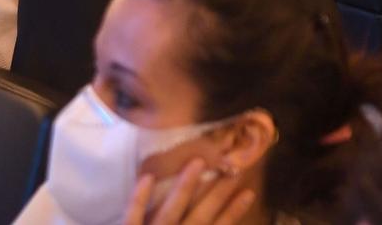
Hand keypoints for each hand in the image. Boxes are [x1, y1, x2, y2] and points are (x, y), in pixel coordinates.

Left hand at [125, 159, 255, 224]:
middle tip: (235, 166)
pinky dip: (139, 198)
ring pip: (171, 211)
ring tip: (198, 161)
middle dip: (218, 192)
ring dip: (185, 187)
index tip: (249, 192)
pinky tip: (148, 176)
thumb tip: (216, 219)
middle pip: (201, 216)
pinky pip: (132, 217)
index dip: (234, 212)